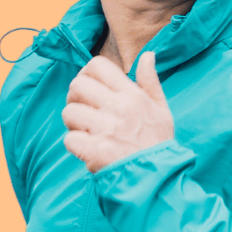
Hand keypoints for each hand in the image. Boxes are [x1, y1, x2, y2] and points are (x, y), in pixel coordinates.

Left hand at [62, 52, 174, 172]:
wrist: (158, 177)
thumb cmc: (158, 142)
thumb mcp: (161, 109)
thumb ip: (150, 81)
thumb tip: (148, 54)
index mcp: (132, 95)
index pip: (97, 66)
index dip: (87, 73)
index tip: (90, 88)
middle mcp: (119, 108)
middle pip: (77, 85)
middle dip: (75, 97)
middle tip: (84, 111)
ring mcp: (106, 129)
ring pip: (69, 112)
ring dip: (74, 123)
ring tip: (87, 132)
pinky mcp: (95, 150)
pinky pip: (69, 139)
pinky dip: (76, 145)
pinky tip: (88, 149)